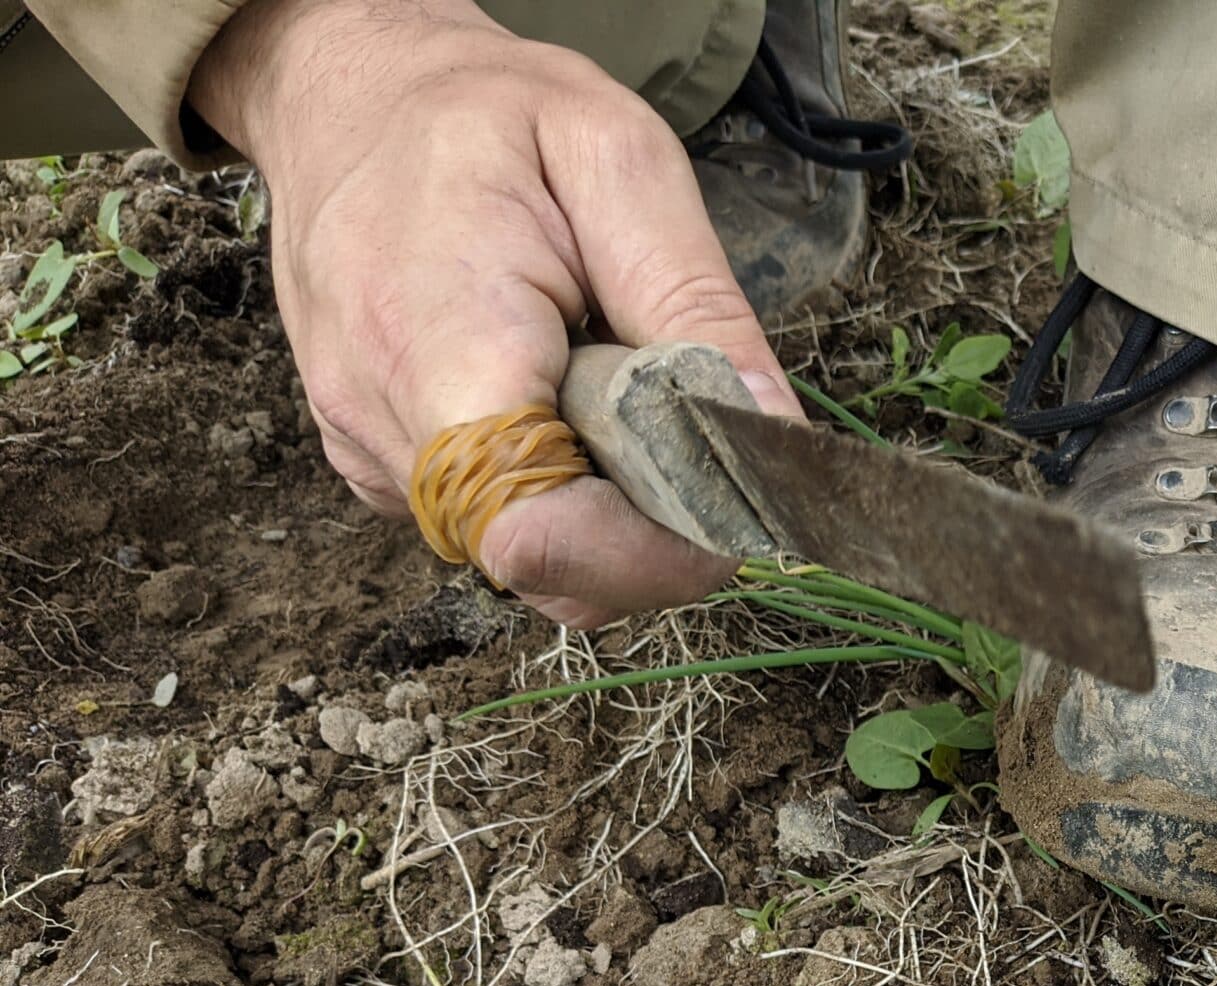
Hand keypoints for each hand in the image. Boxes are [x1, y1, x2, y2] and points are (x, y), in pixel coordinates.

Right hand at [193, 0, 793, 626]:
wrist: (347, 91)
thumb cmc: (483, 114)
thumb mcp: (618, 158)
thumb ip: (694, 301)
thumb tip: (770, 429)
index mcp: (440, 342)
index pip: (541, 532)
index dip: (651, 551)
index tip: (726, 505)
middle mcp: (382, 417)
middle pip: (550, 564)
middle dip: (648, 531)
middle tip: (687, 426)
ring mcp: (367, 448)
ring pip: (528, 555)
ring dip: (603, 502)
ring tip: (603, 380)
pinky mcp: (372, 462)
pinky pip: (491, 520)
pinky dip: (553, 484)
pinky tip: (554, 394)